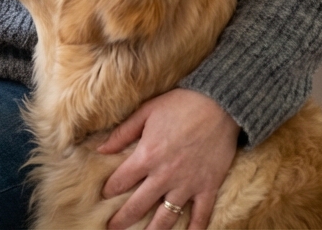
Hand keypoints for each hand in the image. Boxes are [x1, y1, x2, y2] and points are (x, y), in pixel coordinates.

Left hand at [98, 88, 238, 229]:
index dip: (109, 190)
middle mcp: (165, 175)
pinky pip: (201, 215)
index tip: (103, 195)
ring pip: (166, 216)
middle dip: (122, 219)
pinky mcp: (208, 187)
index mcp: (147, 155)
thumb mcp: (146, 112)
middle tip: (112, 228)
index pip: (121, 180)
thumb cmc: (180, 105)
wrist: (220, 105)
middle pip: (138, 204)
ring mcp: (187, 184)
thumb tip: (100, 149)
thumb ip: (123, 133)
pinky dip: (195, 229)